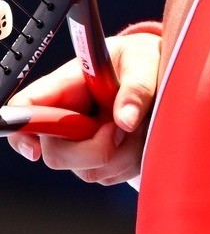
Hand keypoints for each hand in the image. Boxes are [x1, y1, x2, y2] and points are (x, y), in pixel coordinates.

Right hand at [5, 30, 160, 183]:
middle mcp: (68, 118)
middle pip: (56, 154)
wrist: (162, 70)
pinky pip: (112, 175)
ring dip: (123, 153)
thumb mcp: (144, 60)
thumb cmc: (143, 58)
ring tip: (141, 122)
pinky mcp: (103, 158)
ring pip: (89, 170)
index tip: (38, 148)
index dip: (24, 130)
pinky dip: (133, 161)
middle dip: (95, 149)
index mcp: (66, 86)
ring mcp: (84, 141)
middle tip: (123, 125)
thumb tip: (125, 120)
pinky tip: (142, 136)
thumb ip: (136, 86)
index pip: (26, 108)